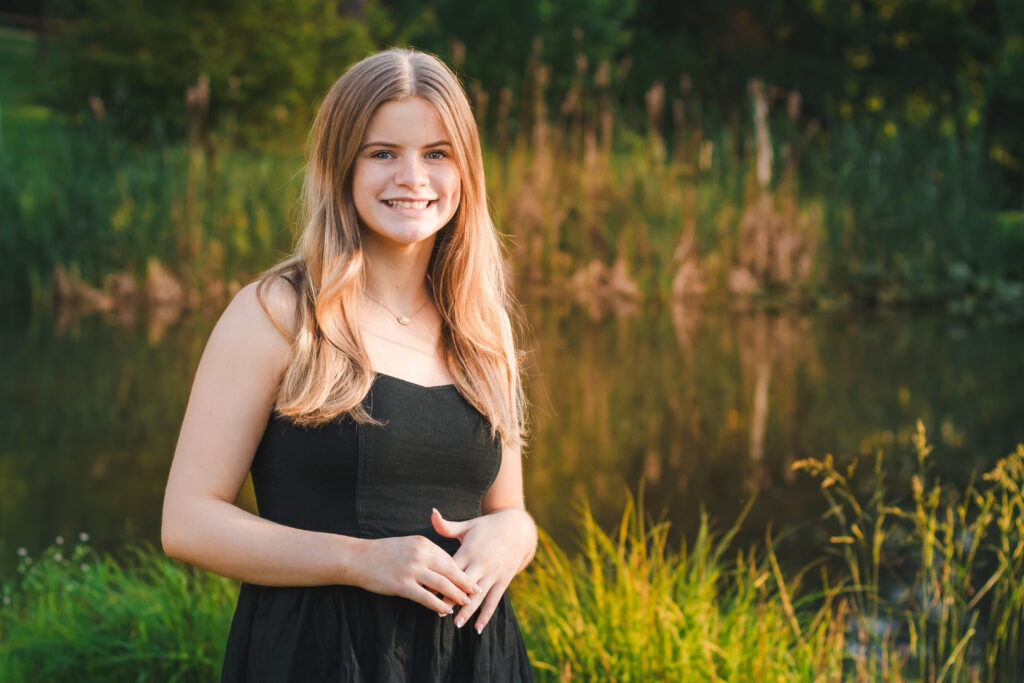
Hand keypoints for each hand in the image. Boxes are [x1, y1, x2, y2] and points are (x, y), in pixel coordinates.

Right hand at [348, 535, 479, 615]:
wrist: (358, 558)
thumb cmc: (384, 552)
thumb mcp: (409, 545)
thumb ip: (426, 553)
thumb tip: (445, 566)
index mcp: (423, 543)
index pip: (449, 558)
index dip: (463, 569)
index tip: (474, 576)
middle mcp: (420, 554)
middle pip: (450, 570)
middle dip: (466, 582)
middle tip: (478, 591)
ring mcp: (411, 569)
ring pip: (441, 584)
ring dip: (456, 595)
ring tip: (466, 602)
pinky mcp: (402, 585)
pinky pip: (426, 597)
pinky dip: (438, 605)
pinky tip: (445, 610)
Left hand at [431, 507, 536, 632]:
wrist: (517, 529)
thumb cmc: (487, 527)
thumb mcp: (468, 525)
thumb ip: (447, 526)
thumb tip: (432, 513)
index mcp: (469, 550)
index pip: (451, 568)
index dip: (439, 579)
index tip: (426, 591)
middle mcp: (482, 563)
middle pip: (464, 584)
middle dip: (451, 598)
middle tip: (438, 613)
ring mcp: (494, 573)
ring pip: (479, 595)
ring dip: (468, 610)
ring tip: (457, 624)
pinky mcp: (503, 580)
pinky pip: (494, 600)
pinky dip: (486, 615)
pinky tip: (477, 628)